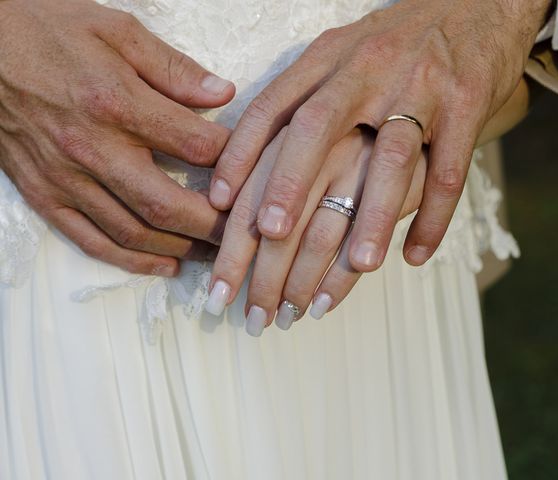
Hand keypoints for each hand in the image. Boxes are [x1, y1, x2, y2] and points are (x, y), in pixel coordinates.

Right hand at [0, 0, 234, 275]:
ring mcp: (66, 178)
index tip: (257, 172)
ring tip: (217, 254)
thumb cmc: (46, 30)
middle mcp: (93, 149)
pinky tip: (164, 265)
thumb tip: (223, 95)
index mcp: (117, 102)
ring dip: (181, 249)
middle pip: (169, 204)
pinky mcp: (45, 195)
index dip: (235, 163)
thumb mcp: (116, 29)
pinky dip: (132, 261)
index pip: (195, 146)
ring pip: (134, 232)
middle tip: (247, 234)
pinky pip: (92, 240)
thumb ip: (173, 67)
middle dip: (215, 226)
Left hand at [208, 0, 549, 271]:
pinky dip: (434, 218)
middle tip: (269, 238)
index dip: (240, 155)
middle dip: (288, 185)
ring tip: (359, 266)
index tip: (218, 204)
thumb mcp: (343, 54)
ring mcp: (419, 86)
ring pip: (392, 159)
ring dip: (373, 218)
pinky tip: (416, 256)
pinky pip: (449, 170)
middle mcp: (367, 68)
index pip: (273, 107)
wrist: (476, 5)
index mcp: (328, 57)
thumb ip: (306, 96)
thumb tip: (255, 159)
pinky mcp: (467, 104)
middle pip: (317, 130)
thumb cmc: (398, 43)